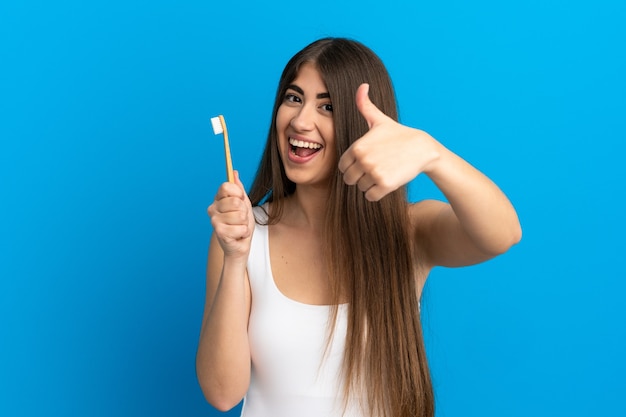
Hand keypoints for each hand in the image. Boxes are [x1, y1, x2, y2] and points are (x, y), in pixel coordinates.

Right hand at [207, 170, 254, 258]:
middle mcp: (213, 208)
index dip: (238, 193)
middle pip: (235, 201)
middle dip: (244, 211)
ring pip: (240, 216)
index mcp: (218, 199)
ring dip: (245, 223)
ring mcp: (214, 220)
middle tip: (240, 218)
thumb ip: (239, 189)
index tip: (240, 200)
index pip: (226, 186)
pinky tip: (238, 235)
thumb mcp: (243, 204)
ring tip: (239, 227)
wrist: (240, 244)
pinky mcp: (219, 232)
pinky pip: (241, 228)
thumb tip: (234, 172)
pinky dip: (244, 232)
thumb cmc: (241, 224)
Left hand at [338, 84, 440, 200]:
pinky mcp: (385, 185)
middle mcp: (363, 160)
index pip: (343, 166)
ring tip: (382, 173)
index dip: (352, 166)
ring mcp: (374, 173)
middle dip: (359, 177)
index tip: (365, 162)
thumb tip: (362, 85)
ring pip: (361, 188)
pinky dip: (377, 193)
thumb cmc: (399, 135)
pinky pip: (371, 197)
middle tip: (374, 170)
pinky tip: (386, 182)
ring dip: (370, 185)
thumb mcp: (380, 120)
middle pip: (350, 179)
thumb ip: (365, 106)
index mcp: (358, 147)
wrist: (422, 149)